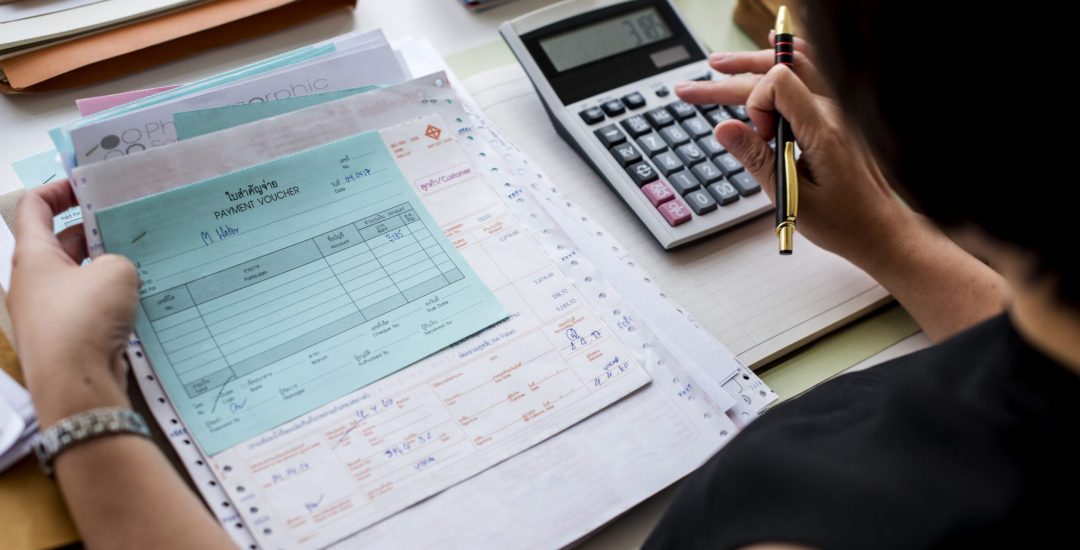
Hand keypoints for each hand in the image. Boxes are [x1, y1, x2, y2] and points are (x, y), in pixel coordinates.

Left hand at [6, 181, 138, 426]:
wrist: (77, 387)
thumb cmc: (85, 320)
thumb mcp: (116, 272)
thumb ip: (118, 259)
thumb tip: (116, 271)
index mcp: (32, 256)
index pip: (34, 206)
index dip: (59, 189)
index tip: (90, 185)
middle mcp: (33, 282)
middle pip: (60, 242)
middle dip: (93, 230)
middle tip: (129, 222)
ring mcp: (48, 312)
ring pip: (78, 276)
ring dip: (106, 266)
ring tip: (142, 259)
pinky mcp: (66, 338)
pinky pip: (88, 306)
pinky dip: (109, 297)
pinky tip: (139, 298)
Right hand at [675, 37, 917, 268]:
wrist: (880, 229)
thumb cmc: (844, 221)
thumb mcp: (792, 198)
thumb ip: (757, 159)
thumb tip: (724, 128)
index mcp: (823, 130)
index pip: (779, 83)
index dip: (754, 104)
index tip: (756, 137)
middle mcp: (834, 111)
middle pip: (778, 72)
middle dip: (730, 79)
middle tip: (690, 90)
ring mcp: (838, 110)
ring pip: (794, 67)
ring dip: (753, 65)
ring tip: (719, 66)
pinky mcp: (836, 116)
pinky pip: (812, 72)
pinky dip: (787, 59)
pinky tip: (772, 46)